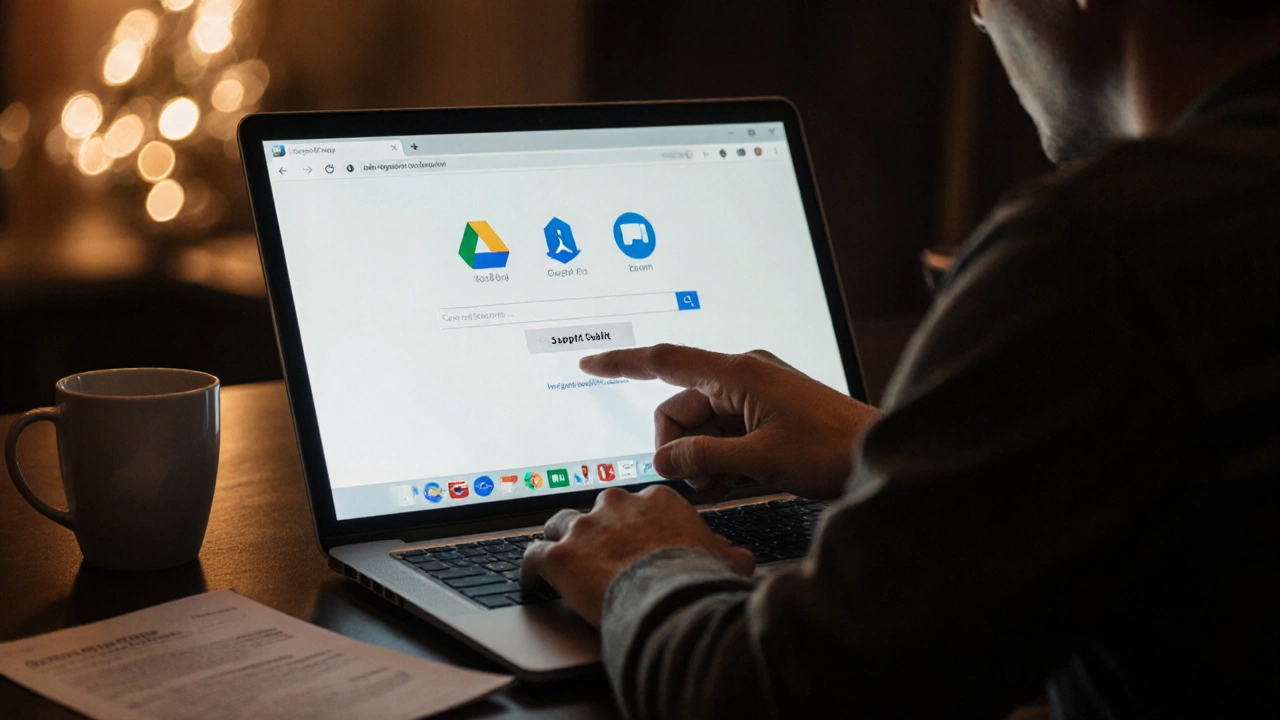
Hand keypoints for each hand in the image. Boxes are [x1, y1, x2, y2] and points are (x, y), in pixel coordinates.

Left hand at [521, 485, 753, 627]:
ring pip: (558, 525)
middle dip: (596, 529)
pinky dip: (529, 570)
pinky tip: (530, 581)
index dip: (633, 526)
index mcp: (656, 500)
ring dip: (559, 541)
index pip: (637, 506)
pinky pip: (532, 557)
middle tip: (598, 552)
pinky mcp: (559, 557)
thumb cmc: (699, 579)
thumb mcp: (727, 560)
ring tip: (560, 558)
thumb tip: (740, 557)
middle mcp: (616, 506)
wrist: (671, 600)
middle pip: (597, 511)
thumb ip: (728, 553)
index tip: (633, 541)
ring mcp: (584, 529)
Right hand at [580, 344, 879, 499]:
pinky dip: (721, 460)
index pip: (665, 361)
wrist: (881, 453)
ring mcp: (754, 395)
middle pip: (679, 409)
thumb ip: (705, 459)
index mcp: (738, 373)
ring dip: (703, 460)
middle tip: (703, 484)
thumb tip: (664, 462)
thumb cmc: (832, 450)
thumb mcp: (761, 460)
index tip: (590, 361)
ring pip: (700, 428)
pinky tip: (737, 482)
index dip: (623, 362)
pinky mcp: (764, 413)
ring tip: (730, 486)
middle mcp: (742, 376)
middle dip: (680, 448)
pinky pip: (723, 434)